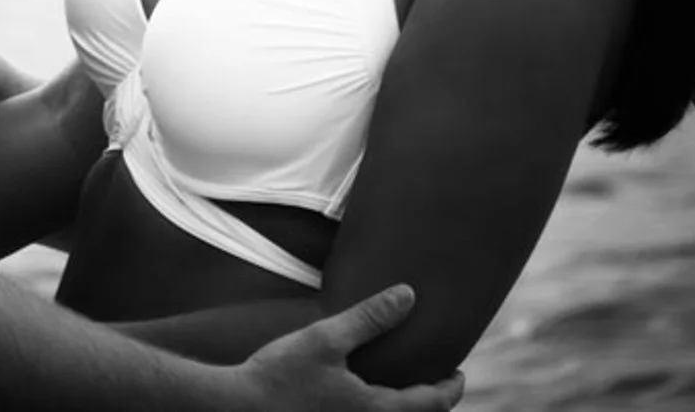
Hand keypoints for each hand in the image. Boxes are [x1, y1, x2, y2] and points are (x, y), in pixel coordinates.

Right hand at [238, 286, 466, 410]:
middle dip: (430, 404)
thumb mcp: (326, 338)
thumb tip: (409, 295)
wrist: (237, 409)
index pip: (432, 404)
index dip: (451, 388)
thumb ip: (369, 317)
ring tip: (401, 387)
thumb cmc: (281, 374)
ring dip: (402, 409)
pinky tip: (361, 394)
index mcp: (375, 410)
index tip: (457, 372)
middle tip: (435, 380)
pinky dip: (377, 411)